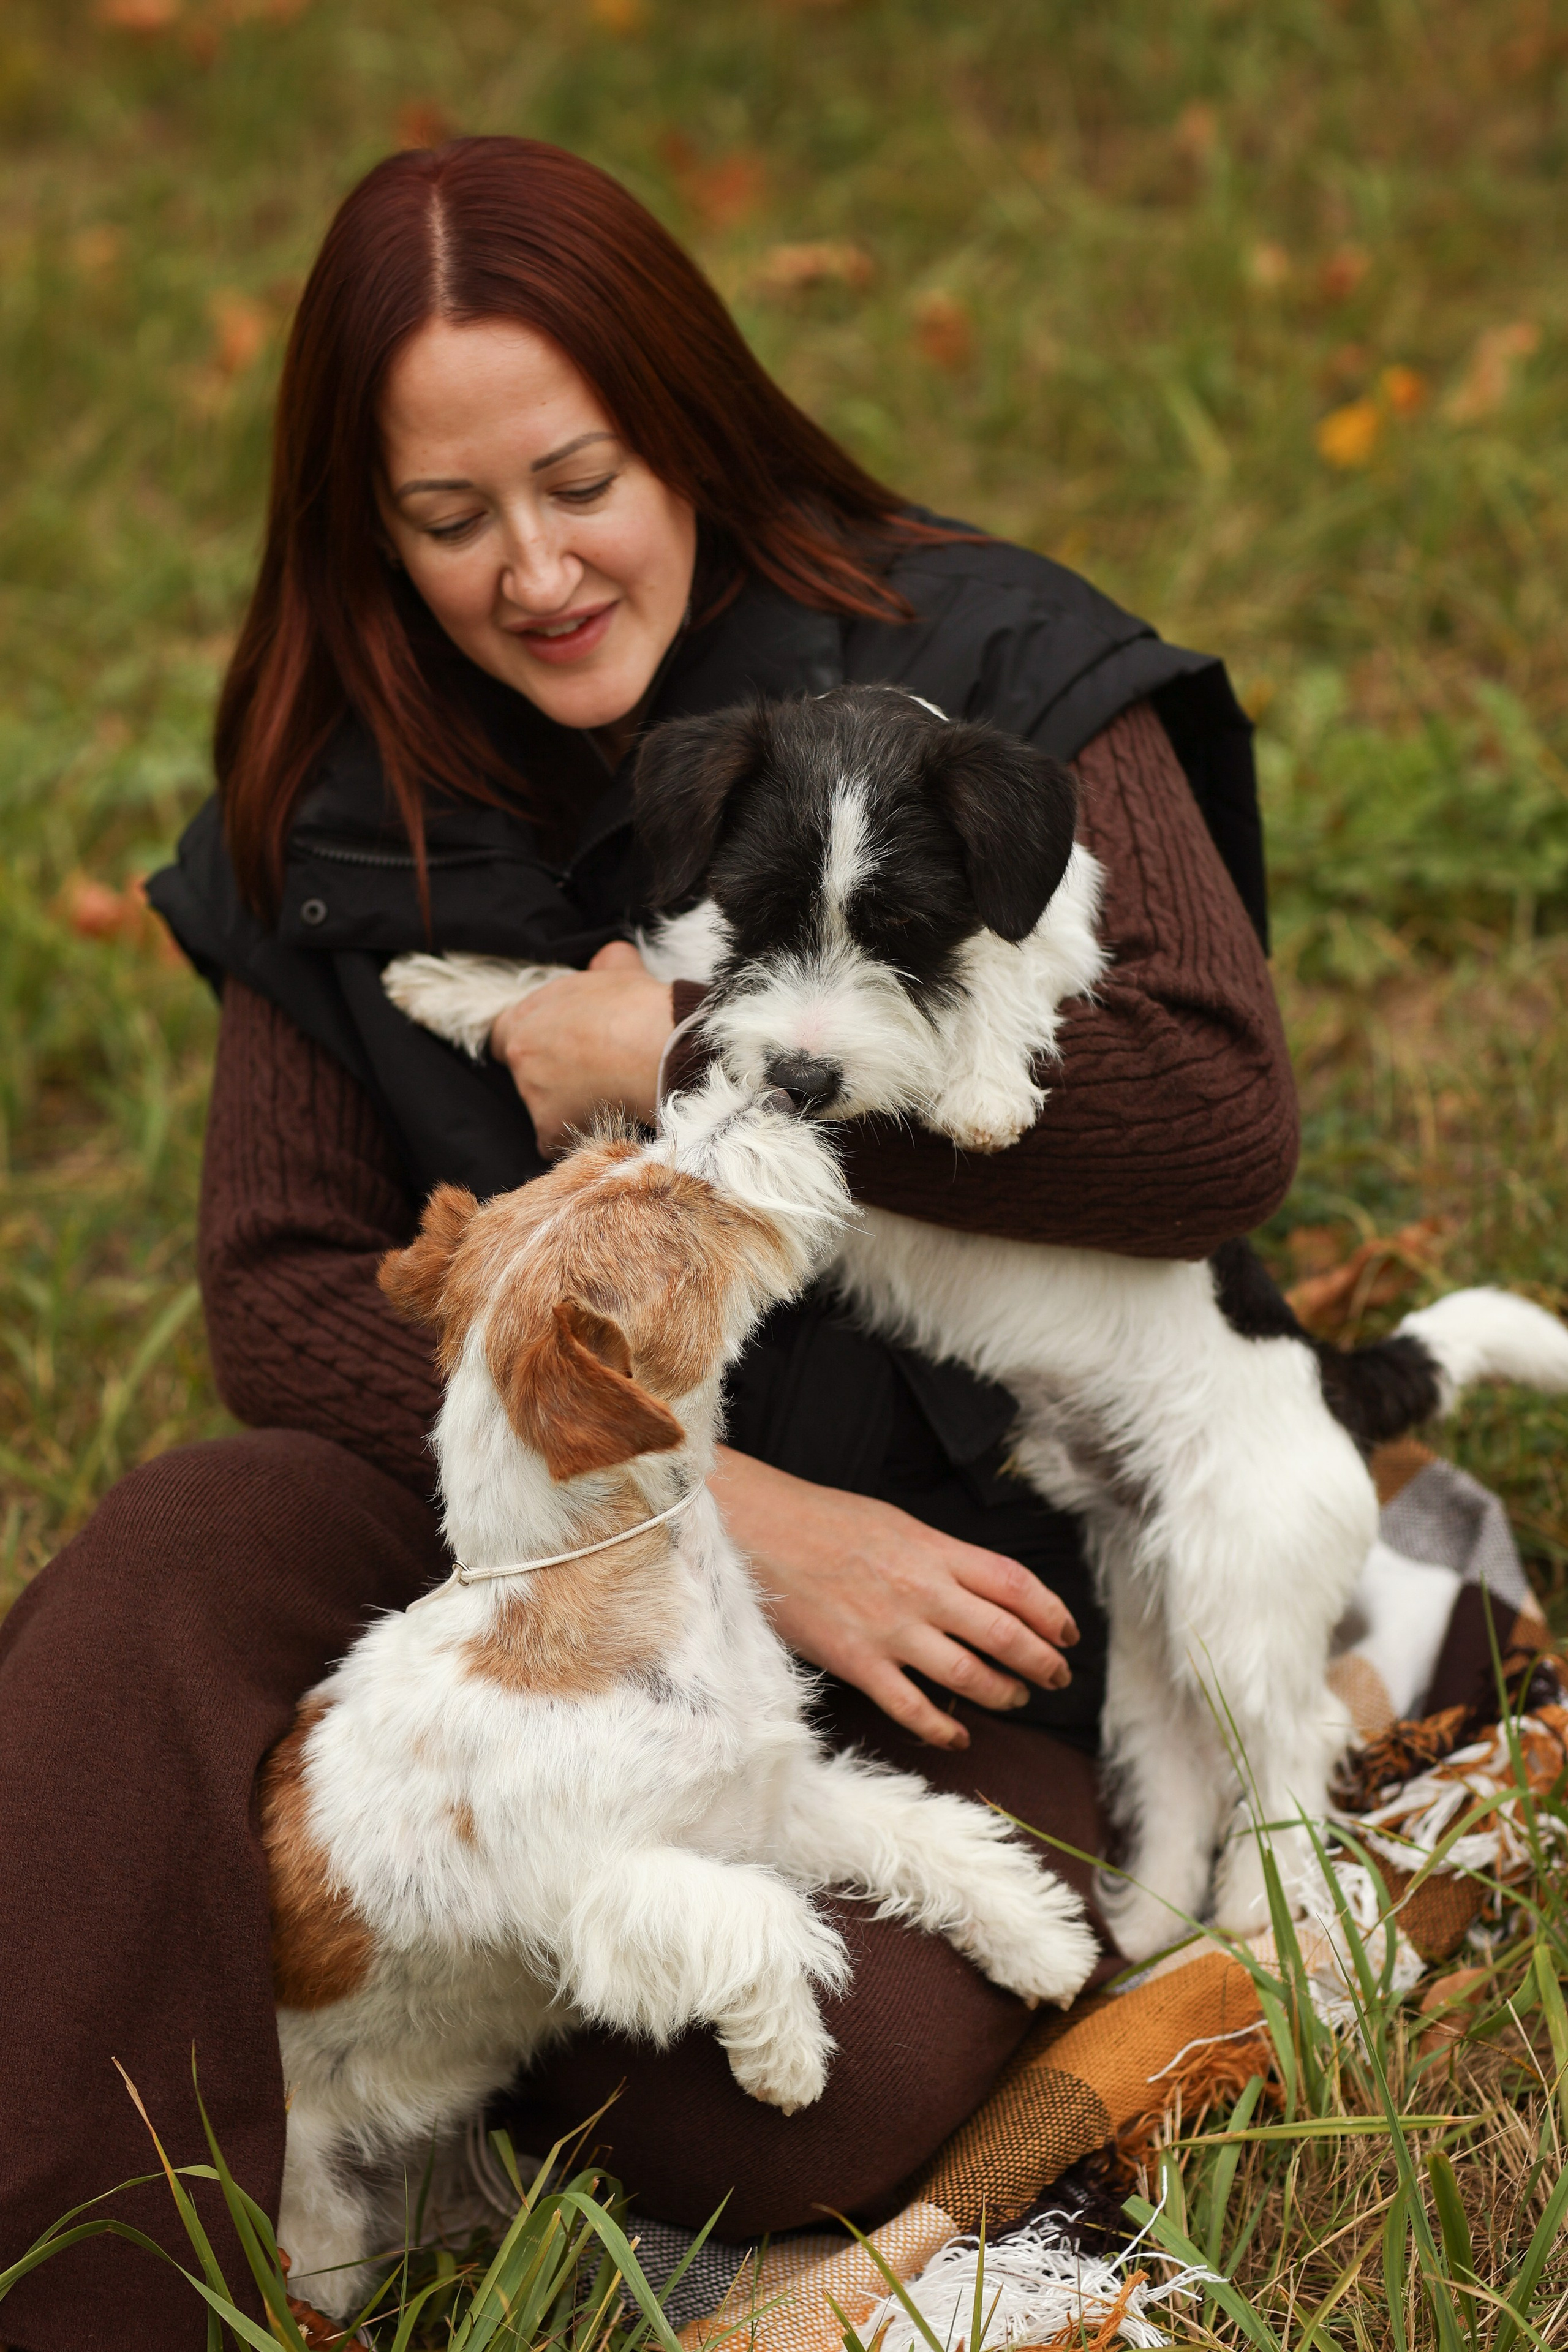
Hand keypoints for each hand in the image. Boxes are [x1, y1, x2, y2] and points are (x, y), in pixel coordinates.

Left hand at [489, 941, 674, 1155]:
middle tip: (589, 1071)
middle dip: (550, 1074)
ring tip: (605, 1094)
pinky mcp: (548, 1128)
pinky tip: (602, 1121)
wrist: (656, 1048)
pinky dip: (573, 1134)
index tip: (555, 1048)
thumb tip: (607, 959)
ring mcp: (532, 1094)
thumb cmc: (637, 1006)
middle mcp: (521, 1056)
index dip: (531, 1041)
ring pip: (541, 1106)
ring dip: (565, 1105)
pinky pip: (553, 1140)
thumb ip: (602, 964)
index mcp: (526, 1017)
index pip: (504, 1036)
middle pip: (525, 1073)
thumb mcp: (618, 968)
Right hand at [709, 1445, 1077, 1750]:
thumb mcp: (896, 1523)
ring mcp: (891, 1630)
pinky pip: (912, 1707)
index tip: (1067, 1633)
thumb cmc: (823, 1520)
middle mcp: (923, 1591)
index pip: (1015, 1584)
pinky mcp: (857, 1661)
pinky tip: (957, 1735)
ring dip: (1002, 1693)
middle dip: (1041, 1662)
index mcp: (935, 1549)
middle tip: (1056, 1676)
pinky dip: (942, 1728)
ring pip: (969, 1676)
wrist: (759, 1528)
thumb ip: (940, 1555)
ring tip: (1015, 1698)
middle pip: (1005, 1635)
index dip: (1052, 1613)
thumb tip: (980, 1587)